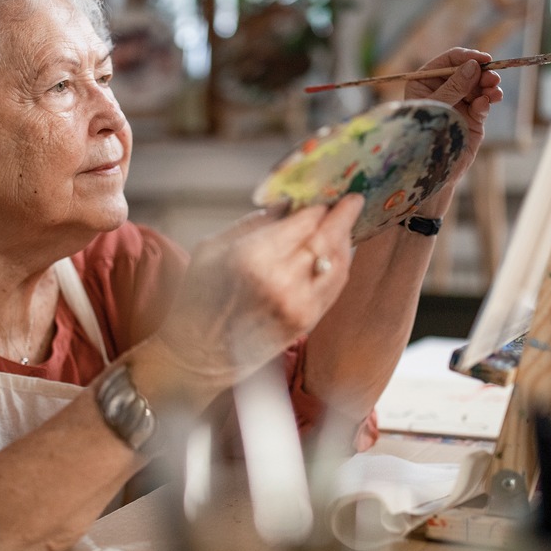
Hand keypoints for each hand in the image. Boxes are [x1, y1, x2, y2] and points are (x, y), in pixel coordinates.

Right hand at [151, 193, 364, 387]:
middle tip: (352, 199)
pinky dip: (339, 264)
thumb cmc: (198, 300)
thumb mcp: (211, 249)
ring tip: (343, 224)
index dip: (319, 205)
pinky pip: (335, 285)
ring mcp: (299, 304)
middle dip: (343, 216)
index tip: (326, 194)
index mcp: (252, 258)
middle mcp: (281, 281)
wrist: (199, 355)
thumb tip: (286, 204)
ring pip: (338, 261)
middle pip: (327, 238)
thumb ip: (253, 223)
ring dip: (344, 239)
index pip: (304, 221)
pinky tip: (336, 252)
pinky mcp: (307, 322)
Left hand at [404, 47, 503, 189]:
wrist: (433, 170)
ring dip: (489, 85)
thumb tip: (472, 66)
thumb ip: (454, 87)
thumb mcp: (436, 106)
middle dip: (482, 72)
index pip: (448, 61)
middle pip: (467, 70)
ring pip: (479, 85)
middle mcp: (443, 88)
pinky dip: (488, 100)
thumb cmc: (424, 135)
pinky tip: (487, 103)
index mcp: (425, 82)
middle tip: (493, 78)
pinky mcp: (472, 116)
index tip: (483, 59)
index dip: (467, 57)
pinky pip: (483, 102)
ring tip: (494, 92)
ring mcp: (459, 102)